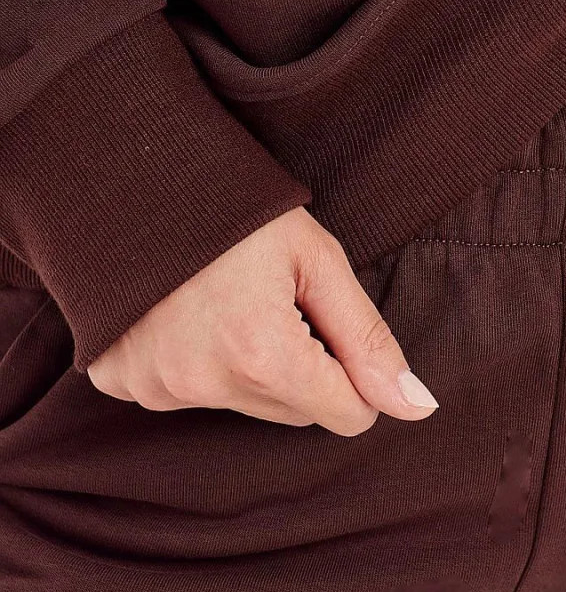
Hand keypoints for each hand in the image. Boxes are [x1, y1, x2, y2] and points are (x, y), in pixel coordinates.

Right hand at [86, 209, 438, 433]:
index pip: (349, 416)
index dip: (354, 371)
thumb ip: (369, 339)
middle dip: (303, 368)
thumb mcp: (318, 260)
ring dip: (249, 368)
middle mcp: (205, 384)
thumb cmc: (236, 209)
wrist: (132, 175)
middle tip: (275, 299)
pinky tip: (185, 312)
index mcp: (263, 355)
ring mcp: (156, 387)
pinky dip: (195, 363)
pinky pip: (186, 394)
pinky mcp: (122, 381)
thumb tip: (417, 407)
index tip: (331, 323)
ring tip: (228, 299)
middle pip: (297, 414)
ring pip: (245, 405)